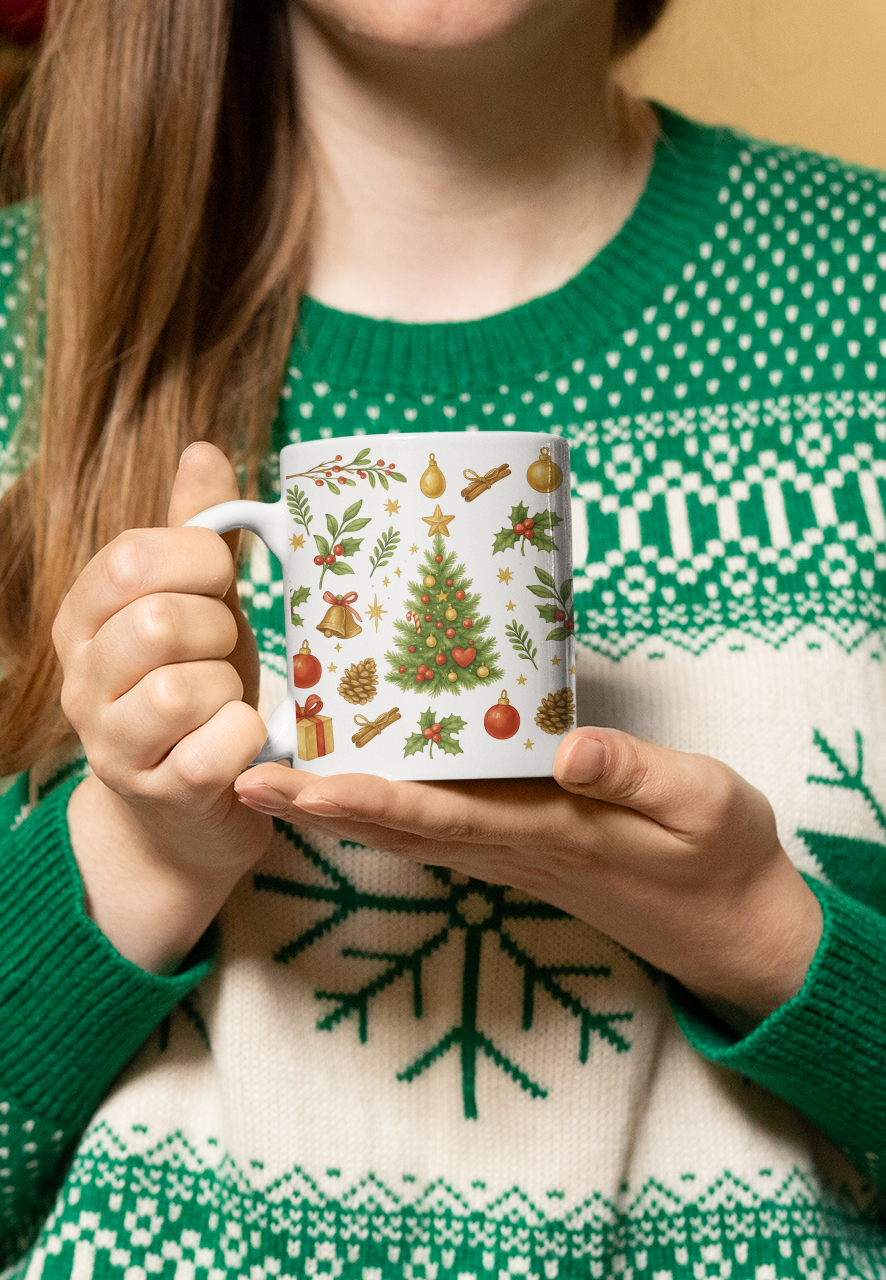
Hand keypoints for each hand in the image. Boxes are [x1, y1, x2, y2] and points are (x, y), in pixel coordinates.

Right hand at [53, 442, 270, 972]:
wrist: (190, 806)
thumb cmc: (199, 688)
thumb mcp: (199, 602)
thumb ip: (196, 532)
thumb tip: (202, 449)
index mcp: (84, 618)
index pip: (128, 559)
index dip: (195, 559)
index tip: (220, 579)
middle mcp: (81, 680)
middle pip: (155, 622)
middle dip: (216, 629)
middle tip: (225, 650)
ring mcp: (111, 744)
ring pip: (180, 688)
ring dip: (230, 687)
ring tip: (229, 699)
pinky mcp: (159, 793)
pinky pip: (215, 746)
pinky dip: (246, 735)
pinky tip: (242, 738)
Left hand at [235, 728, 822, 1028]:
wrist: (727, 925)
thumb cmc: (717, 857)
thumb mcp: (702, 803)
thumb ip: (636, 774)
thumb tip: (568, 746)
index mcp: (551, 831)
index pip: (440, 816)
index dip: (364, 801)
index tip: (298, 785)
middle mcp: (513, 846)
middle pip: (400, 827)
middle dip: (321, 806)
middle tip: (243, 777)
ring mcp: (512, 852)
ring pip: (409, 831)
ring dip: (339, 809)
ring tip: (275, 777)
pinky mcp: (521, 846)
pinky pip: (436, 828)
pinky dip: (382, 809)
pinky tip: (355, 784)